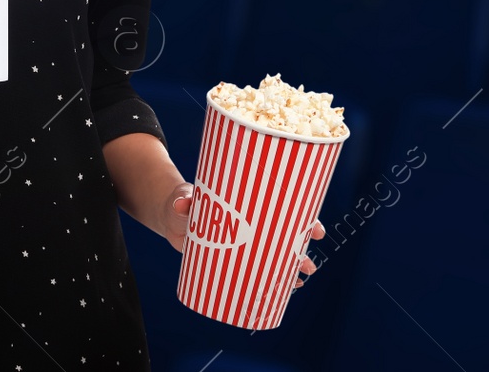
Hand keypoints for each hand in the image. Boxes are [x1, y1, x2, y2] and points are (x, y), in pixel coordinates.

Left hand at [164, 185, 325, 289]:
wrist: (172, 213)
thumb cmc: (184, 201)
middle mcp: (251, 220)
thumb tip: (184, 203)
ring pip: (275, 252)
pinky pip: (256, 266)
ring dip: (290, 267)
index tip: (316, 229)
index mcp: (248, 201)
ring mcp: (244, 239)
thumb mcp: (185, 198)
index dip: (303, 216)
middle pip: (285, 232)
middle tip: (309, 266)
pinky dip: (270, 277)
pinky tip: (281, 289)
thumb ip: (185, 201)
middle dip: (302, 249)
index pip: (282, 206)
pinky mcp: (232, 255)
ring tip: (300, 280)